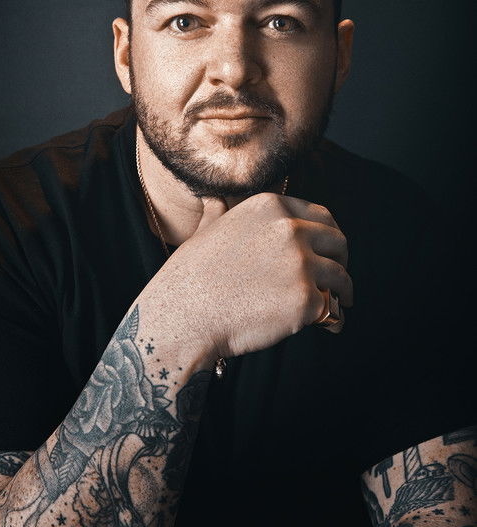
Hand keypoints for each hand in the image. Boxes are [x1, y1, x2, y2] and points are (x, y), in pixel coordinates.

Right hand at [144, 193, 352, 358]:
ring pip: (340, 276)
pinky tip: (328, 327)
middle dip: (341, 259)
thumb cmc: (190, 277)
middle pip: (338, 241)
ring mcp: (301, 264)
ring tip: (340, 304)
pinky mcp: (306, 299)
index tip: (329, 250)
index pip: (321, 215)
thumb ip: (219, 213)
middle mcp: (290, 229)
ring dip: (343, 291)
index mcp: (270, 207)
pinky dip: (333, 320)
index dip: (329, 235)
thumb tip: (213, 199)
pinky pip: (332, 309)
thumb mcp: (205, 231)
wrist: (182, 316)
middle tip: (338, 278)